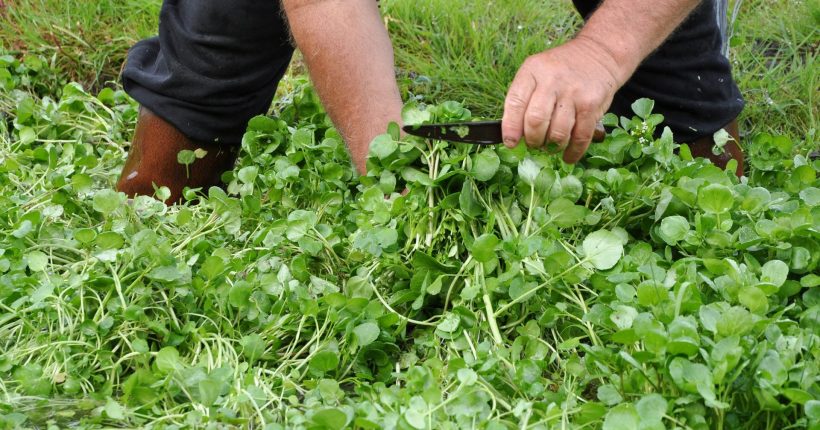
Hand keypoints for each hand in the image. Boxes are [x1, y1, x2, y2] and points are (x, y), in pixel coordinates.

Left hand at [501, 37, 624, 162]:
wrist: (599, 55)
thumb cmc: (561, 69)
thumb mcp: (537, 71)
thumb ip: (525, 97)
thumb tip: (514, 135)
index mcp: (533, 70)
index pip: (515, 102)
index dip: (510, 127)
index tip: (510, 142)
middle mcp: (552, 80)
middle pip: (536, 120)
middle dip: (532, 140)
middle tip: (534, 144)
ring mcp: (573, 92)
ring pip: (557, 132)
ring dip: (551, 146)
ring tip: (550, 146)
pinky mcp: (592, 105)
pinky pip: (580, 136)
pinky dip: (573, 152)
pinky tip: (568, 156)